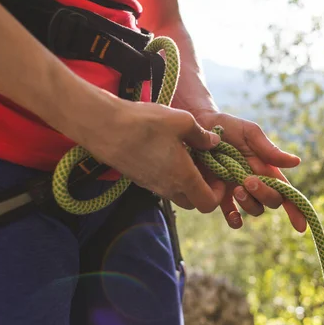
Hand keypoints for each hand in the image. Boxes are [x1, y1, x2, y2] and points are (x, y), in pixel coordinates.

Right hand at [68, 94, 224, 212]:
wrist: (104, 127)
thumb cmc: (145, 123)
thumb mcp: (182, 121)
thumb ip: (201, 135)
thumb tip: (214, 142)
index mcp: (183, 178)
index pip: (208, 204)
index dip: (219, 193)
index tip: (218, 174)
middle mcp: (168, 188)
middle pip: (194, 202)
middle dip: (204, 189)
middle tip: (205, 165)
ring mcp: (152, 186)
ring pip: (177, 194)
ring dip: (187, 182)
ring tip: (188, 156)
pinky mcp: (140, 179)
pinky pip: (162, 184)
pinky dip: (171, 175)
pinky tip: (168, 152)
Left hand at [193, 110, 307, 232]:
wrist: (198, 127)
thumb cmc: (226, 126)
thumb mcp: (249, 132)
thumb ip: (269, 149)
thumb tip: (296, 162)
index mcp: (266, 168)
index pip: (285, 190)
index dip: (296, 209)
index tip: (300, 226)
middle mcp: (254, 182)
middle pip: (272, 201)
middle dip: (265, 194)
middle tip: (248, 181)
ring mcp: (237, 191)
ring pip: (254, 209)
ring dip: (249, 204)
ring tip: (235, 188)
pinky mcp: (218, 196)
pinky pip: (232, 216)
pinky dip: (235, 220)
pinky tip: (233, 215)